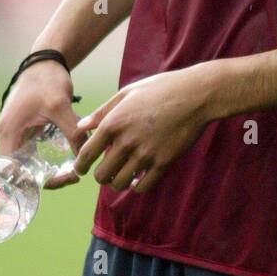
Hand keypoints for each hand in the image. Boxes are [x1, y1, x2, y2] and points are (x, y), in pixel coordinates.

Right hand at [0, 62, 87, 189]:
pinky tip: (67, 160)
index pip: (14, 171)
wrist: (43, 62)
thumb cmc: (47, 81)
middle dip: (47, 177)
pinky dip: (47, 159)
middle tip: (74, 176)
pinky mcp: (20, 131)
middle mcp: (4, 136)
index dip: (37, 180)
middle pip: (21, 170)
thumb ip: (73, 133)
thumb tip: (84, 159)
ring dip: (48, 170)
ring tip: (74, 170)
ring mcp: (11, 134)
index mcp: (7, 133)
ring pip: (27, 163)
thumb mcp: (61, 107)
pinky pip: (31, 153)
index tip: (64, 177)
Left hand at [73, 67, 210, 192]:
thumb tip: (82, 126)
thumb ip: (102, 112)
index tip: (81, 169)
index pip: (86, 154)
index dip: (80, 166)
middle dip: (100, 176)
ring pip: (120, 184)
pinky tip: (137, 180)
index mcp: (113, 123)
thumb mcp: (127, 93)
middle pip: (101, 175)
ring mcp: (145, 154)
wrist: (196, 95)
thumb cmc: (161, 88)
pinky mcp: (163, 162)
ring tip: (121, 176)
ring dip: (117, 183)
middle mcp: (126, 142)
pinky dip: (137, 187)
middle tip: (106, 172)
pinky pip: (143, 186)